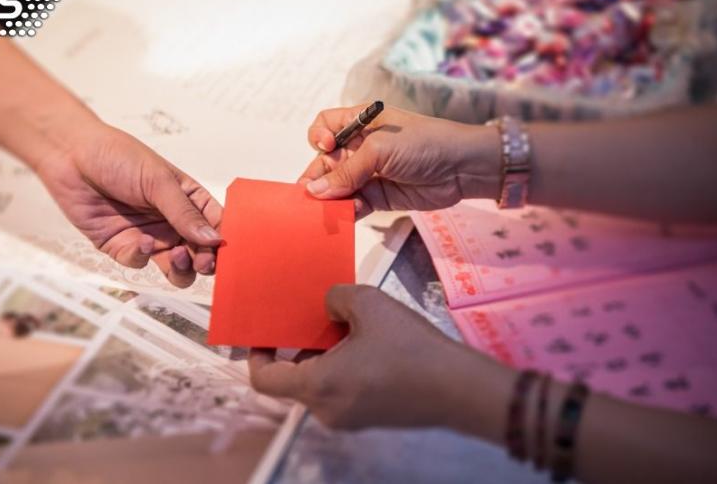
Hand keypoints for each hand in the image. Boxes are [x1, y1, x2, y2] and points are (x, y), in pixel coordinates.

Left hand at [35, 123, 221, 287]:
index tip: (228, 251)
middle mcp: (172, 222)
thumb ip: (185, 214)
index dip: (225, 240)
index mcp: (189, 200)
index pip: (216, 225)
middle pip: (200, 253)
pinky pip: (139, 263)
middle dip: (206, 261)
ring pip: (175, 268)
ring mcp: (149, 236)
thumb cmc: (118, 156)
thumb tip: (214, 239)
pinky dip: (142, 257)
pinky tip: (140, 242)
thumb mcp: (158, 181)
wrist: (71, 156)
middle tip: (203, 262)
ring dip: (180, 269)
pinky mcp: (122, 247)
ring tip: (176, 257)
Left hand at [248, 285, 512, 434]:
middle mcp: (327, 410)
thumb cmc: (410, 348)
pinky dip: (345, 368)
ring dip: (326, 356)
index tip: (266, 334)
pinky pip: (342, 391)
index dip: (257, 355)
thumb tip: (327, 304)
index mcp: (318, 385)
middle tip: (316, 318)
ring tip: (350, 326)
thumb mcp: (368, 304)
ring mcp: (349, 419)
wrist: (459, 387)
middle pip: (294, 379)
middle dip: (301, 346)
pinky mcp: (370, 418)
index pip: (264, 380)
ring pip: (321, 384)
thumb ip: (336, 297)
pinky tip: (370, 344)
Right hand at [299, 105, 502, 217]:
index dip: (318, 137)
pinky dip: (348, 210)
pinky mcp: (378, 197)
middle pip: (326, 162)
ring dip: (331, 198)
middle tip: (310, 195)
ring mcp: (369, 173)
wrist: (462, 167)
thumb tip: (314, 191)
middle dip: (317, 177)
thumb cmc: (423, 143)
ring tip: (330, 208)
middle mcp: (360, 147)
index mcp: (360, 123)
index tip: (326, 148)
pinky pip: (353, 204)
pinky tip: (351, 212)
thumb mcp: (380, 150)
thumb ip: (347, 172)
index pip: (325, 126)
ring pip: (337, 187)